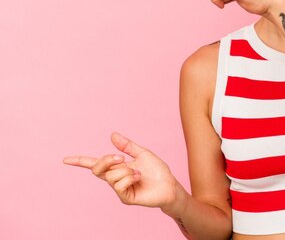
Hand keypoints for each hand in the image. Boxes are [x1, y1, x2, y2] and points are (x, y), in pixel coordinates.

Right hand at [63, 133, 178, 208]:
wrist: (169, 185)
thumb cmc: (157, 171)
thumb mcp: (142, 153)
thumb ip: (127, 146)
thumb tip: (112, 135)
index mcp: (117, 167)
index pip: (94, 164)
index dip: (80, 162)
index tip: (65, 159)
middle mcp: (115, 179)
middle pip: (98, 168)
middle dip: (107, 160)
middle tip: (122, 158)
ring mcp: (119, 189)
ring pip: (111, 176)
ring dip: (126, 170)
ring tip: (139, 173)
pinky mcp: (125, 198)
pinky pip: (120, 185)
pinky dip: (130, 177)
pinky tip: (139, 178)